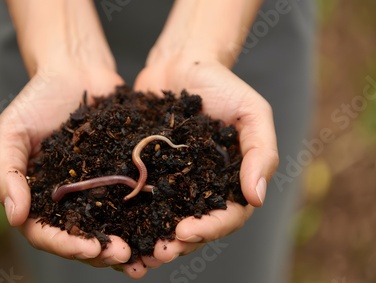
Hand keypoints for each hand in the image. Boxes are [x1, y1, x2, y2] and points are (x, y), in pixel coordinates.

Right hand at [0, 65, 138, 267]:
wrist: (76, 71)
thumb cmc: (37, 100)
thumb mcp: (11, 132)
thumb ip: (4, 174)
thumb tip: (14, 218)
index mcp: (37, 197)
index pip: (45, 233)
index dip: (66, 245)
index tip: (89, 247)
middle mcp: (67, 201)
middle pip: (80, 238)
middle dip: (100, 252)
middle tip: (124, 256)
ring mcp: (96, 190)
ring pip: (108, 228)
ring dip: (125, 245)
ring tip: (145, 255)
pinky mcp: (121, 176)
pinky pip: (131, 202)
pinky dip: (143, 219)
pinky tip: (160, 227)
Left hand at [128, 55, 278, 276]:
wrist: (181, 63)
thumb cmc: (222, 85)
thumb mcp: (252, 113)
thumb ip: (260, 153)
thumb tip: (257, 198)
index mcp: (230, 181)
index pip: (226, 216)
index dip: (209, 229)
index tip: (185, 232)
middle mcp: (202, 188)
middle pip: (195, 227)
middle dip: (177, 244)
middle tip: (157, 253)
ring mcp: (172, 182)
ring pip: (165, 221)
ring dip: (152, 241)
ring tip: (135, 257)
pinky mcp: (146, 172)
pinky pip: (140, 199)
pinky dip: (131, 218)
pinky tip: (115, 230)